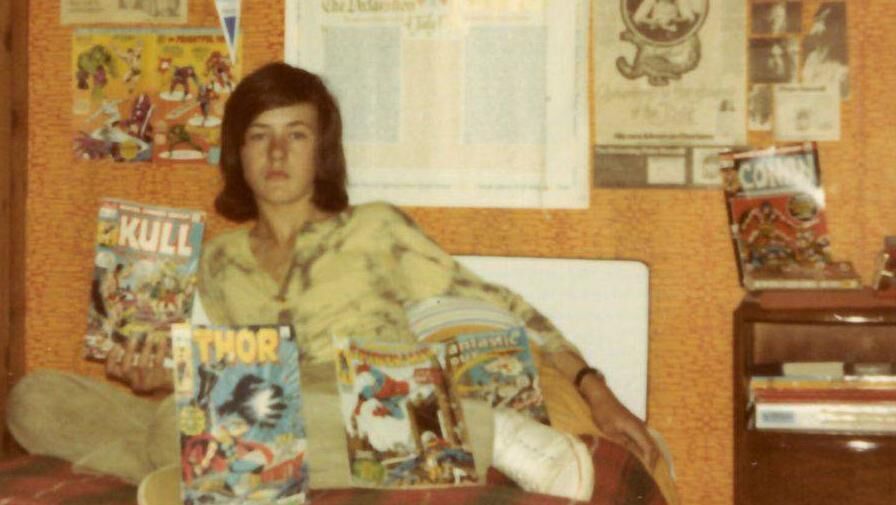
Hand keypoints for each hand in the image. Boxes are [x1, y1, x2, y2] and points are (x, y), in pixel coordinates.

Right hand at [105, 335, 172, 393]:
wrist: (180, 388)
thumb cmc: (159, 374)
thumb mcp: (145, 368)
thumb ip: (136, 358)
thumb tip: (133, 336)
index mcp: (128, 380)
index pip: (111, 372)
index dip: (110, 358)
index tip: (116, 344)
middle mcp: (135, 384)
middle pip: (125, 368)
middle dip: (128, 351)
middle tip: (134, 337)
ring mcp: (148, 384)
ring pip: (142, 365)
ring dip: (146, 348)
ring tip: (151, 336)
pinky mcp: (161, 382)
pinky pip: (159, 363)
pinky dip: (160, 349)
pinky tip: (162, 340)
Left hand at [547, 349, 659, 469]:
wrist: (600, 395)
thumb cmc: (602, 412)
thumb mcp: (609, 431)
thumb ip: (623, 444)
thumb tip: (635, 457)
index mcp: (636, 429)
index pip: (650, 449)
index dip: (650, 463)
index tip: (646, 474)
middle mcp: (641, 427)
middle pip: (653, 447)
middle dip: (652, 461)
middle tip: (646, 475)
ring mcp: (638, 425)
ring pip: (649, 443)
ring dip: (648, 455)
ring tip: (643, 469)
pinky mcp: (634, 425)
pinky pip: (643, 440)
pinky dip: (643, 449)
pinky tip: (637, 457)